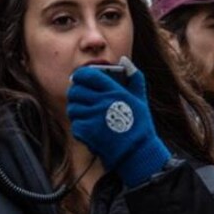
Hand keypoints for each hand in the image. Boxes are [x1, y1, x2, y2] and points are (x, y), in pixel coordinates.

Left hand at [67, 57, 169, 186]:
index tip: (80, 79)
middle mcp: (102, 101)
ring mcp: (93, 116)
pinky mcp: (87, 131)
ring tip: (86, 115)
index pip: (88, 75)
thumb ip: (134, 77)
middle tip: (80, 98)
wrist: (136, 153)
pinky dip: (80, 127)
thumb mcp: (140, 98)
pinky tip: (90, 129)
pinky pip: (75, 124)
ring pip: (73, 108)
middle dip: (76, 94)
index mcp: (114, 91)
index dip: (80, 75)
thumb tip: (123, 61)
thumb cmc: (139, 125)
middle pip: (76, 91)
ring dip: (77, 111)